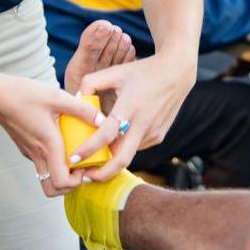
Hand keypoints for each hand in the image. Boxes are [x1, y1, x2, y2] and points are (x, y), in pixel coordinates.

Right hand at [0, 69, 104, 196]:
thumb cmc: (24, 93)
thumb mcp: (56, 96)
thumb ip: (81, 109)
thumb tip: (103, 120)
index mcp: (47, 145)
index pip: (62, 182)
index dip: (78, 181)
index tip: (88, 165)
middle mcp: (37, 154)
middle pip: (53, 189)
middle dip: (71, 185)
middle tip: (82, 166)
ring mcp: (29, 153)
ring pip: (46, 179)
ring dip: (61, 176)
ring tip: (74, 156)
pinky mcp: (26, 147)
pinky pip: (41, 164)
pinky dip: (53, 162)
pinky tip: (62, 142)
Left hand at [67, 52, 196, 182]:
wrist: (175, 73)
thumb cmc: (141, 71)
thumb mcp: (115, 72)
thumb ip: (91, 82)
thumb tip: (75, 99)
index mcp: (130, 106)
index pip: (107, 134)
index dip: (89, 149)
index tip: (73, 158)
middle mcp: (143, 123)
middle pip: (122, 159)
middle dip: (101, 174)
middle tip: (85, 177)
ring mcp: (153, 132)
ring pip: (128, 153)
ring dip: (112, 158)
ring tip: (96, 155)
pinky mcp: (158, 136)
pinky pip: (136, 146)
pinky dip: (124, 146)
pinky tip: (117, 138)